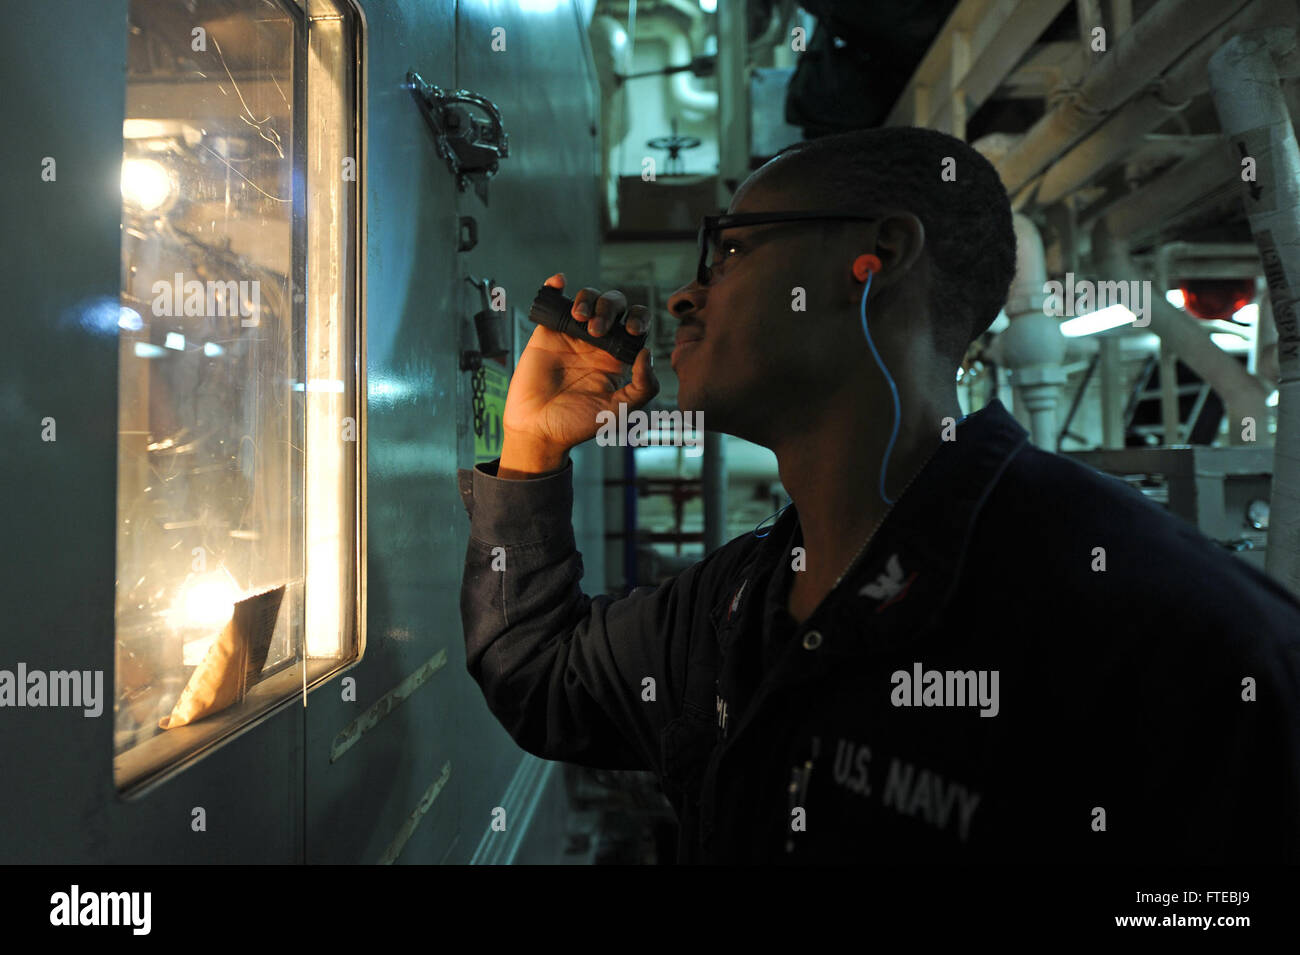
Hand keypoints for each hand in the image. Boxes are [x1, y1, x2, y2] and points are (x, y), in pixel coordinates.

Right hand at [501, 273, 658, 460]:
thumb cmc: (578, 424)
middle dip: (610, 309)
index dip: (639, 318)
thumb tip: (647, 352)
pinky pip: (555, 299)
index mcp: (618, 356)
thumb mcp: (619, 411)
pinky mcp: (548, 331)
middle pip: (614, 305)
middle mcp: (598, 342)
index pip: (636, 324)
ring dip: (589, 299)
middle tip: (596, 331)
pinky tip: (560, 282)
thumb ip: (643, 386)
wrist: (538, 429)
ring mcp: (572, 334)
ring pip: (588, 298)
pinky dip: (557, 284)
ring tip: (579, 317)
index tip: (631, 330)